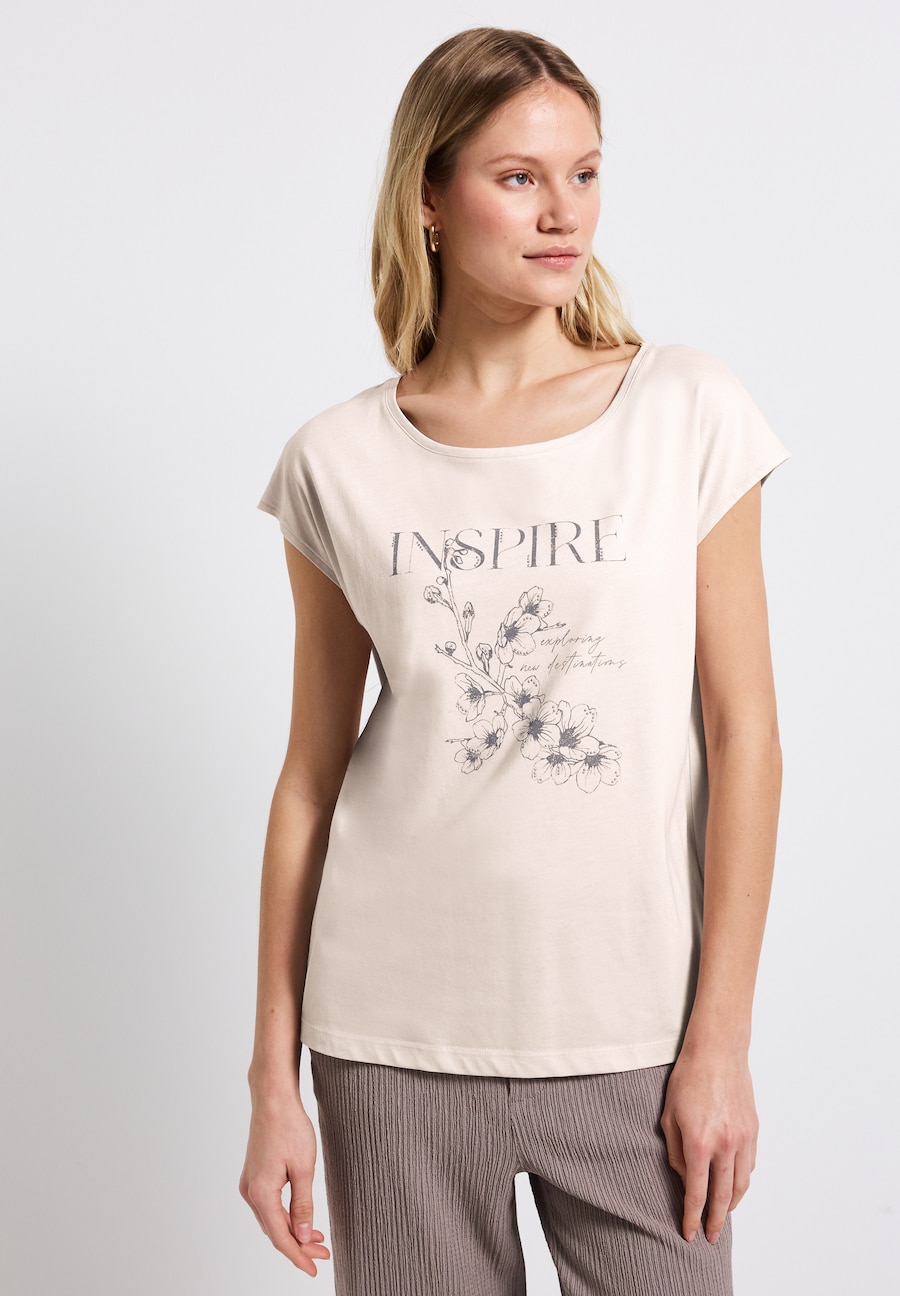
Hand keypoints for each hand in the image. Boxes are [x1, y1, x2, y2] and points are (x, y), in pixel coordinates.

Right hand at [239, 1092, 331, 1275]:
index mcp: (261, 1193)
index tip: (314, 1268)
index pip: (280, 1237)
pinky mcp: (254, 1175)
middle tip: (323, 1254)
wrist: (273, 1098)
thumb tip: (302, 1234)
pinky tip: (300, 1218)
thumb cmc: (289, 1127)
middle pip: (275, 1231)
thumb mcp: (304, 1168)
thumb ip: (303, 1204)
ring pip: (271, 1219)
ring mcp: (250, 1184)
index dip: (298, 1256)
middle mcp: (250, 1192)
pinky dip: (285, 1216)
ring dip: (292, 1231)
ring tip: (316, 1240)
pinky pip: (269, 1206)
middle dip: (298, 1245)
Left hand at [660, 1048, 758, 1244]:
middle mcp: (725, 1145)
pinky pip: (750, 1166)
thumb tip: (684, 1175)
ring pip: (741, 1184)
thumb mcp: (669, 1115)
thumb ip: (674, 1151)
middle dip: (716, 1221)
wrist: (718, 1051)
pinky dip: (742, 1181)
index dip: (692, 1217)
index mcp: (699, 1143)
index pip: (696, 1192)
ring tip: (723, 1215)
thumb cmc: (688, 1079)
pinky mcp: (754, 1130)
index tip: (689, 1234)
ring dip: (732, 1205)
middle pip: (723, 1197)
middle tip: (711, 1237)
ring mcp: (743, 1139)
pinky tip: (734, 1185)